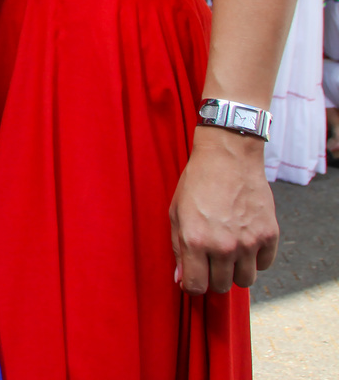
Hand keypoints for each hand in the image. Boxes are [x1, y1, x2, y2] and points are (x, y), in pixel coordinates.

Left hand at [171, 127, 277, 292]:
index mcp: (196, 241)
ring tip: (228, 253)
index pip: (196, 286)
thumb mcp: (177, 214)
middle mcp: (224, 246)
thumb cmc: (197, 183)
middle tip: (210, 262)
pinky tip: (245, 243)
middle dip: (213, 278)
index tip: (193, 278)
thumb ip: (178, 249)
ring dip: (235, 272)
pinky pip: (264, 265)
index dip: (192, 286)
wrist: (228, 158)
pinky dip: (255, 260)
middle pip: (221, 286)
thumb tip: (182, 279)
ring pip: (245, 281)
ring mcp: (249, 242)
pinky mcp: (269, 235)